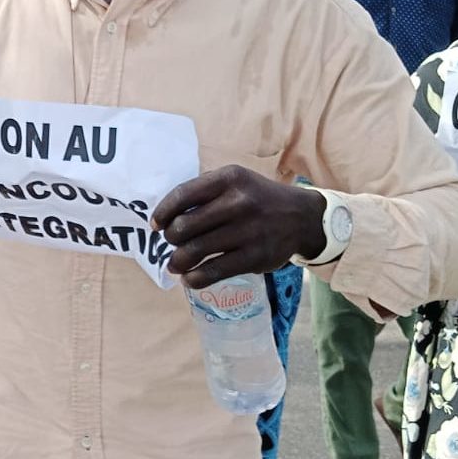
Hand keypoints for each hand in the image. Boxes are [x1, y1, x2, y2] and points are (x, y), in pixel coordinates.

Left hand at [151, 168, 326, 288]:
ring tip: (175, 264)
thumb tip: (164, 216)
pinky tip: (189, 279)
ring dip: (177, 261)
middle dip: (171, 238)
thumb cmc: (257, 198)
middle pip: (184, 226)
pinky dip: (194, 279)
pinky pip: (214, 271)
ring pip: (195, 251)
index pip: (182, 195)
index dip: (163, 213)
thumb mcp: (235, 181)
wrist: (301, 217)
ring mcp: (248, 231)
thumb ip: (203, 192)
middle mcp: (239, 202)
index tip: (156, 225)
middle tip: (173, 243)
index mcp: (229, 178)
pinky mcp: (255, 256)